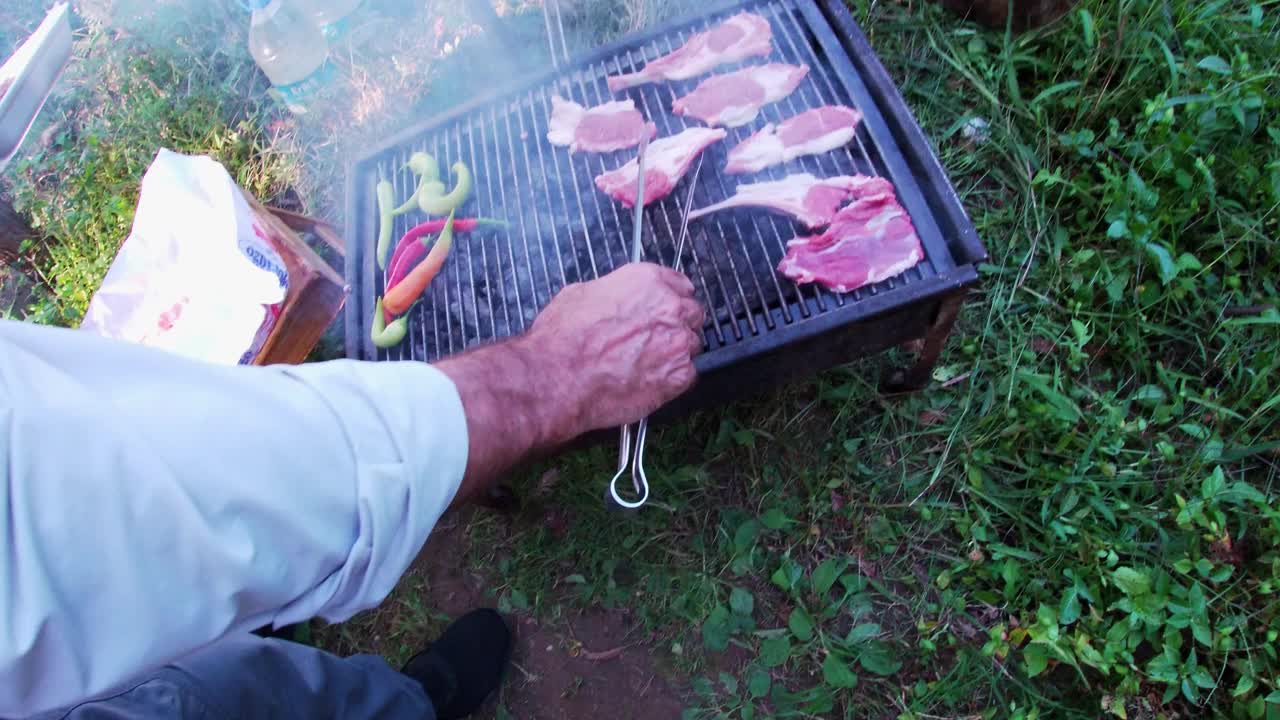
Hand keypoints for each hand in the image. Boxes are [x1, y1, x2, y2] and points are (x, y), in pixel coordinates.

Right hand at [435, 263, 703, 505]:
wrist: (557, 379)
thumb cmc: (561, 339)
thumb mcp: (581, 294)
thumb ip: (613, 293)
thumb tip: (616, 300)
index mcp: (648, 281)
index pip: (680, 285)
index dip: (670, 300)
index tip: (663, 311)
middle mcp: (670, 307)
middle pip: (692, 314)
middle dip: (675, 326)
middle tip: (652, 341)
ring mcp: (678, 343)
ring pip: (691, 346)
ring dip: (674, 353)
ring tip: (644, 365)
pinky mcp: (679, 377)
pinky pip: (687, 376)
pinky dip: (672, 380)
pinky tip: (647, 381)